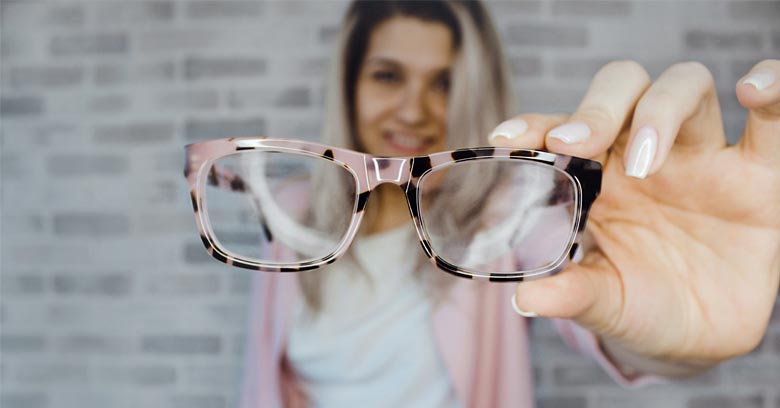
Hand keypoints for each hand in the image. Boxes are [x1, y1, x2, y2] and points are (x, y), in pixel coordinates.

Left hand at [489, 60, 779, 371]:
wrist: (698, 336)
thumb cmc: (638, 305)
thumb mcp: (603, 303)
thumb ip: (571, 294)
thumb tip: (525, 299)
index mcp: (595, 176)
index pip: (561, 129)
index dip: (534, 124)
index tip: (507, 139)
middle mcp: (643, 154)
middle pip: (621, 89)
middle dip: (595, 108)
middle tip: (573, 146)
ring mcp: (700, 158)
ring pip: (684, 86)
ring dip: (660, 109)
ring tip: (646, 161)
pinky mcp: (758, 173)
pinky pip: (775, 120)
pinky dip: (774, 89)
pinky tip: (755, 92)